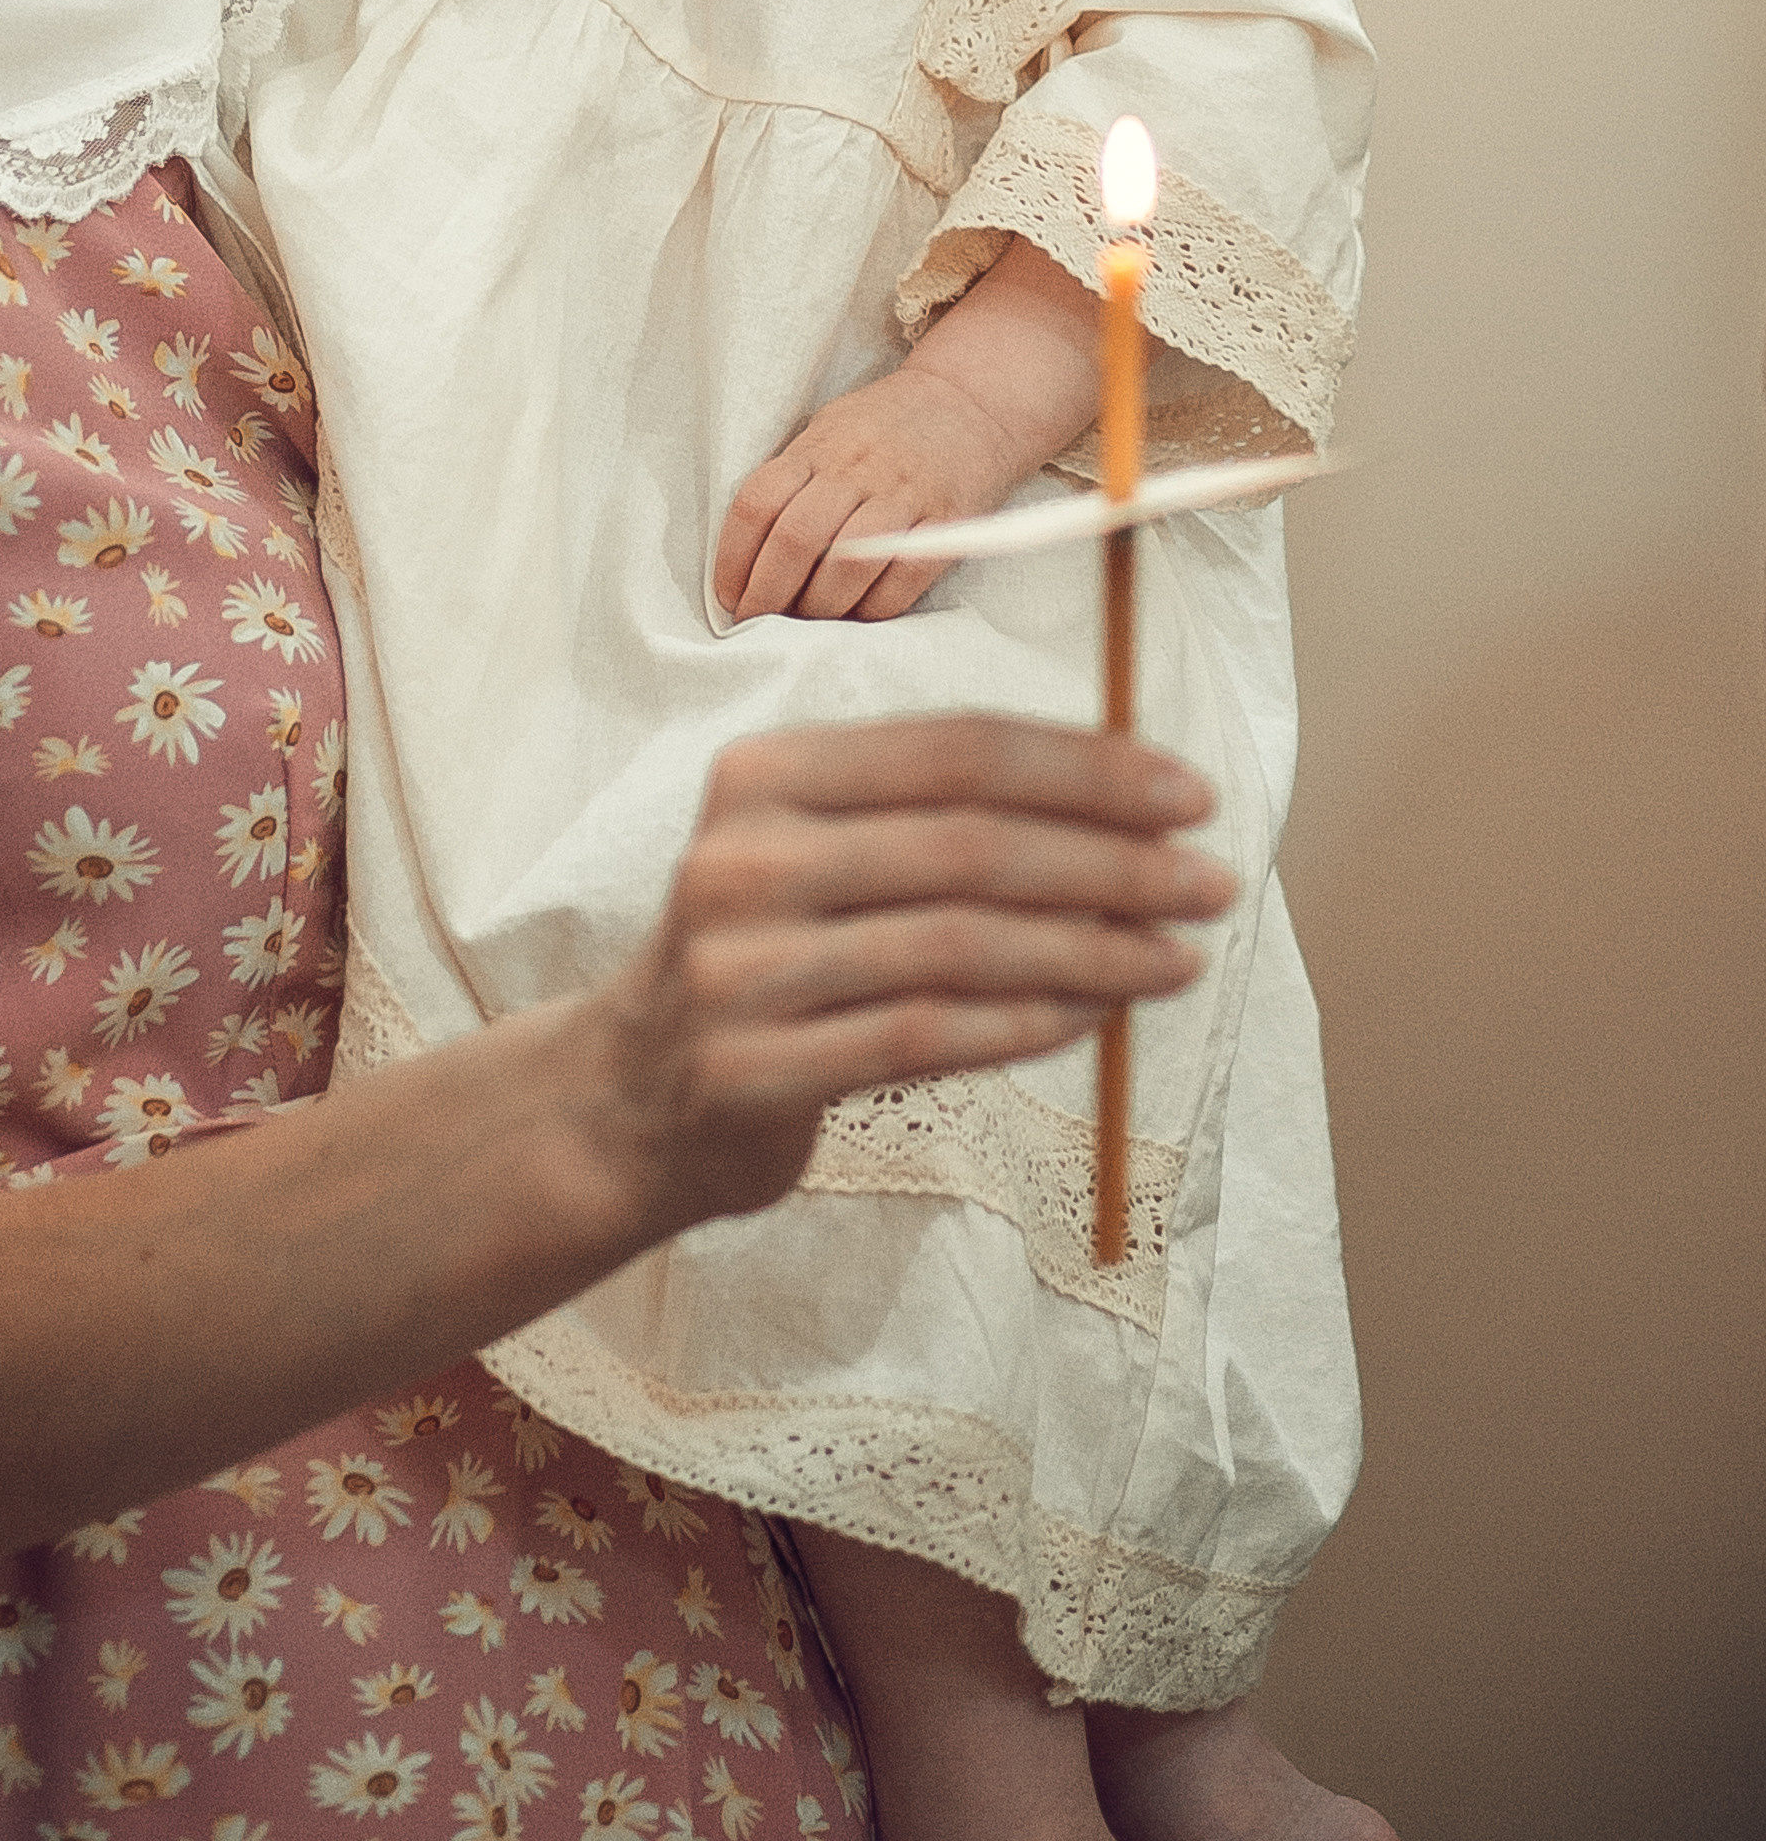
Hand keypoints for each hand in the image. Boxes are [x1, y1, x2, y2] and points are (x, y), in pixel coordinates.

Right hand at [584, 712, 1237, 1232]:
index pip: (953, 748)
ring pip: (958, 946)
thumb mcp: (817, 849)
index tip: (1187, 795)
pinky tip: (1095, 1016)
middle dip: (1111, 860)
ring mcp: (741, 965)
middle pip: (966, 844)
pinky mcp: (754, 1066)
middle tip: (1207, 883)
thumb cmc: (770, 953)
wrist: (633, 1092)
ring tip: (1177, 957)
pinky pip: (926, 1036)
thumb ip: (935, 814)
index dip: (1083, 767)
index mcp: (767, 773)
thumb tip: (1128, 801)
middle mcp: (744, 856)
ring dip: (1091, 950)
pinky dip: (1027, 1024)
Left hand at [714, 236, 1103, 620]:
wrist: (972, 400)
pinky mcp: (947, 521)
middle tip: (760, 622)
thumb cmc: (887, 424)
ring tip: (806, 625)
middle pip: (797, 539)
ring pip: (848, 564)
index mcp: (817, 447)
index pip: (758, 504)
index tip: (728, 596)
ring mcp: (904, 494)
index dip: (733, 559)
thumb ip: (794, 480)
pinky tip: (857, 617)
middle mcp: (856, 468)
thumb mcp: (827, 431)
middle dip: (769, 594)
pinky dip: (874, 609)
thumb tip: (751, 552)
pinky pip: (903, 578)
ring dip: (819, 608)